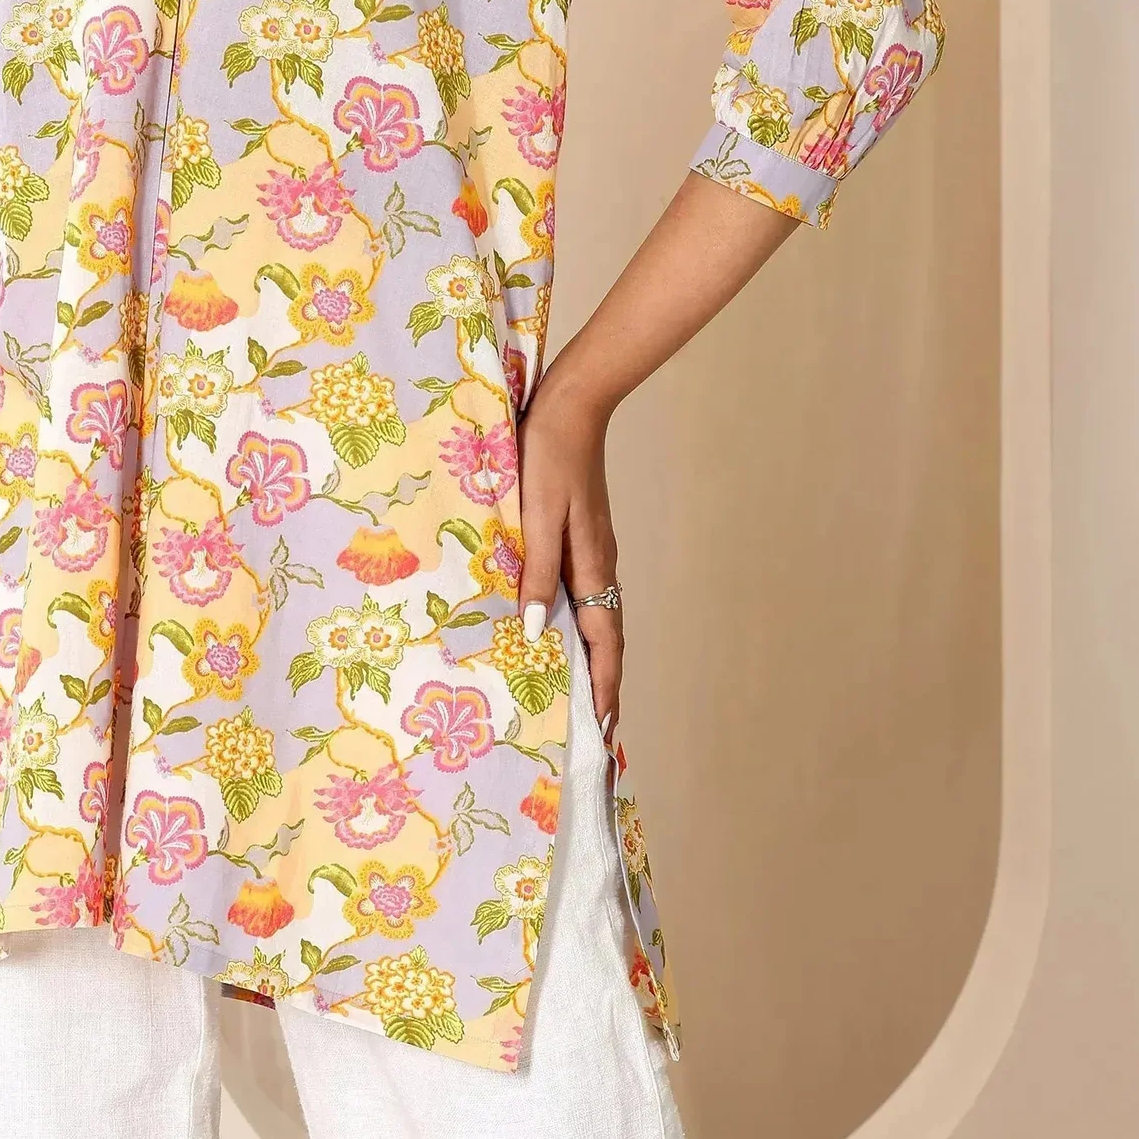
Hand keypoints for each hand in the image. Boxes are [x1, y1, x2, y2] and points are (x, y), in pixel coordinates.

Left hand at [516, 371, 622, 747]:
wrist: (571, 407)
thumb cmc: (548, 456)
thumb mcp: (537, 514)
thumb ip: (535, 571)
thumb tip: (531, 631)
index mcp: (592, 565)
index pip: (604, 642)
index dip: (605, 688)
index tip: (605, 731)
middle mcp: (600, 565)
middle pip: (607, 637)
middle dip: (604, 684)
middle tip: (597, 730)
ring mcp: (594, 550)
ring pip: (598, 616)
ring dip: (594, 658)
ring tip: (583, 693)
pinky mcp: (584, 536)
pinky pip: (586, 593)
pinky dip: (582, 625)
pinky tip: (561, 628)